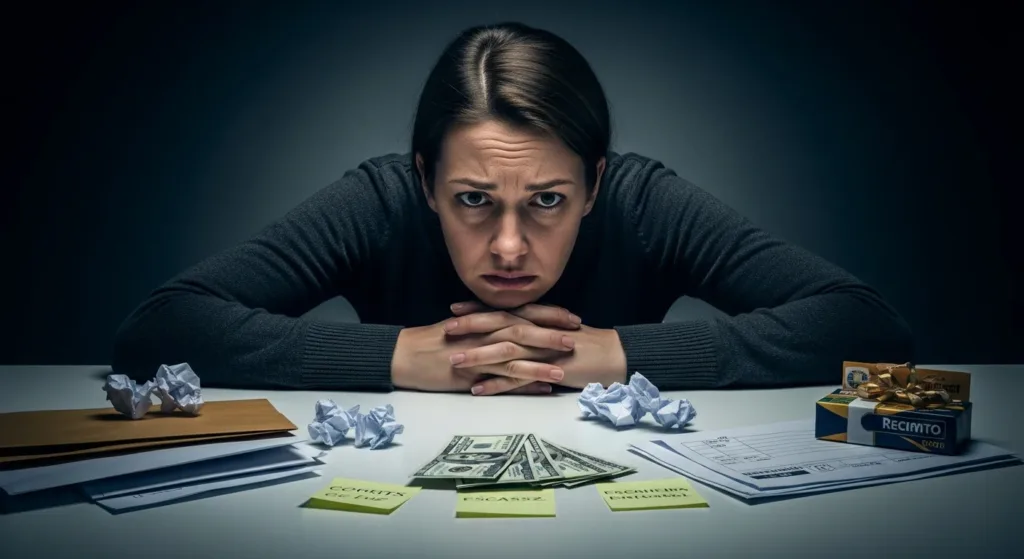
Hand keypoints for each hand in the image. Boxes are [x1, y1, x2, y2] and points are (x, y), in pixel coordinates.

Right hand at [390, 309, 578, 394]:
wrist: (404, 355)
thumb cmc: (430, 342)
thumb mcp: (462, 328)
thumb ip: (486, 327)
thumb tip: (507, 327)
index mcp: (484, 321)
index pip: (522, 314)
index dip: (549, 314)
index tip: (571, 317)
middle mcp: (484, 334)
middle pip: (524, 331)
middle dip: (552, 333)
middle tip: (577, 336)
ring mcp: (477, 354)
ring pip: (516, 356)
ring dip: (542, 361)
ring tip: (565, 367)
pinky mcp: (470, 374)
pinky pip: (501, 380)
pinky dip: (523, 384)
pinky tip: (542, 388)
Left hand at [449, 301, 627, 394]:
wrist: (612, 357)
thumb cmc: (586, 345)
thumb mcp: (557, 330)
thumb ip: (536, 328)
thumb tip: (514, 329)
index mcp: (538, 321)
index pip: (503, 311)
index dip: (477, 310)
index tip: (454, 308)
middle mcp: (537, 332)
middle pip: (498, 326)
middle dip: (470, 327)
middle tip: (445, 330)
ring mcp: (542, 352)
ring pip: (504, 351)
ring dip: (478, 356)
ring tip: (454, 361)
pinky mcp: (548, 372)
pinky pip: (518, 379)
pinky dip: (496, 384)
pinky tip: (478, 389)